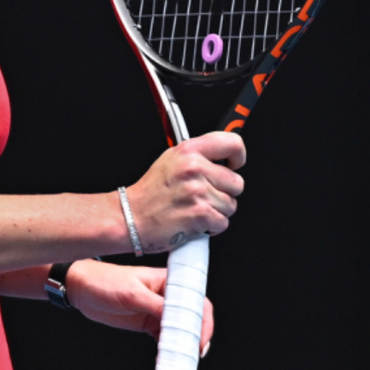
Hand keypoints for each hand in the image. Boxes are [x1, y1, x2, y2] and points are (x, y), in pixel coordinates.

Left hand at [65, 259, 213, 351]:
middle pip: (191, 315)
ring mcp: (157, 310)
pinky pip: (164, 337)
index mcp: (167, 280)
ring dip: (182, 343)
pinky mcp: (148, 322)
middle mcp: (166, 295)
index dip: (202, 318)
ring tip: (183, 359)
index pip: (195, 298)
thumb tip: (176, 318)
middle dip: (196, 334)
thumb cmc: (105, 281)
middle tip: (195, 352)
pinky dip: (168, 348)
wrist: (82, 289)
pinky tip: (167, 358)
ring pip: (179, 329)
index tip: (201, 337)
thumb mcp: (131, 293)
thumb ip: (155, 304)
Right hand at [124, 132, 245, 251]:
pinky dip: (211, 227)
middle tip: (203, 196)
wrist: (131, 217)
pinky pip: (223, 222)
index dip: (238, 156)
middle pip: (236, 182)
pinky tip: (194, 221)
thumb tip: (225, 157)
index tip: (233, 165)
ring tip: (194, 208)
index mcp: (189, 150)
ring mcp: (197, 191)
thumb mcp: (171, 160)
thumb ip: (198, 155)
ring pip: (231, 205)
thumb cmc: (151, 192)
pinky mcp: (199, 214)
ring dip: (216, 212)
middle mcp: (194, 168)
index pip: (232, 143)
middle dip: (224, 193)